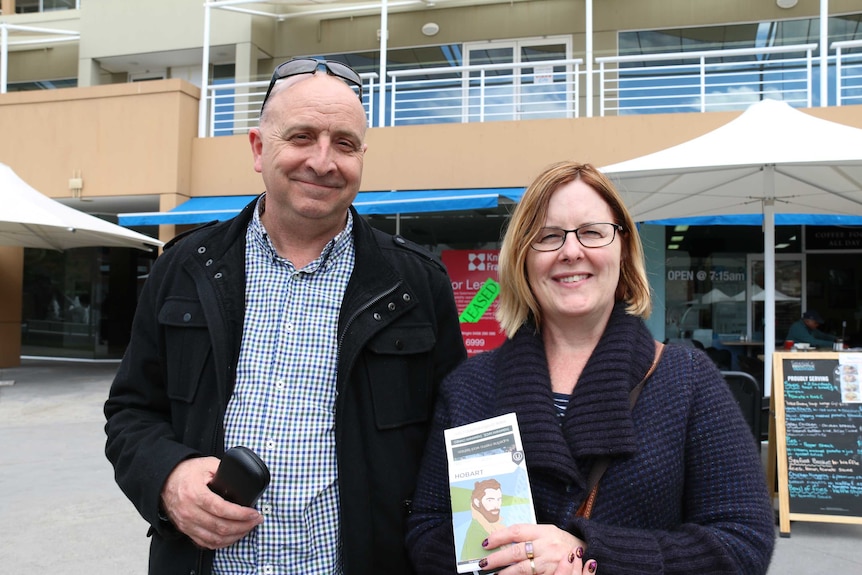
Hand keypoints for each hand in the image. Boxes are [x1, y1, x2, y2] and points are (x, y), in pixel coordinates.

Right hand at [160, 456, 263, 548]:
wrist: (163, 480)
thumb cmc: (185, 472)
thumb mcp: (206, 464)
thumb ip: (223, 470)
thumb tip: (241, 477)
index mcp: (196, 494)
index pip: (222, 509)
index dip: (241, 514)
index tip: (254, 513)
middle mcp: (190, 512)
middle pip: (220, 527)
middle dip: (243, 526)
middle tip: (256, 521)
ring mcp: (187, 523)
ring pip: (214, 538)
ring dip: (234, 536)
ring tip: (248, 529)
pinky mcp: (185, 530)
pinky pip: (205, 543)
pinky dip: (221, 543)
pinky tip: (232, 536)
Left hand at [477, 524, 596, 574]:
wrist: (587, 551)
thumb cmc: (562, 541)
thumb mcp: (547, 532)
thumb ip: (528, 535)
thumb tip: (503, 541)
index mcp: (543, 530)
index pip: (517, 531)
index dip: (499, 537)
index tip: (486, 543)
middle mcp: (546, 545)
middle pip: (517, 551)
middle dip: (497, 559)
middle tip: (483, 564)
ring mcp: (550, 561)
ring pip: (523, 568)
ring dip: (506, 573)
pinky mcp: (553, 573)